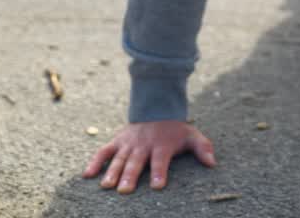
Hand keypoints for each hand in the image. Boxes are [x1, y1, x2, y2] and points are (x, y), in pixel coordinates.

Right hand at [82, 121, 215, 192]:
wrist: (156, 108)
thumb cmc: (175, 129)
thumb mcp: (192, 135)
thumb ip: (202, 148)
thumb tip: (212, 163)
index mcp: (162, 145)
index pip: (161, 160)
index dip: (160, 172)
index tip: (158, 186)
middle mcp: (143, 145)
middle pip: (137, 162)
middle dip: (131, 176)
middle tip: (125, 191)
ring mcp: (128, 144)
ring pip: (119, 158)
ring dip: (113, 172)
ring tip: (107, 186)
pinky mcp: (117, 142)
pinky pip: (104, 152)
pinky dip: (95, 162)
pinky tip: (87, 175)